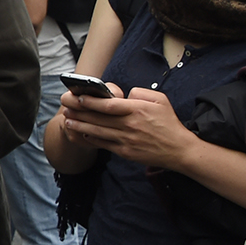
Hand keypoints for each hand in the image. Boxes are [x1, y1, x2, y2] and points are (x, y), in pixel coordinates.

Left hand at [59, 87, 197, 169]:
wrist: (180, 150)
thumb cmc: (169, 123)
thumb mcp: (160, 100)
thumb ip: (141, 92)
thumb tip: (124, 93)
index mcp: (137, 110)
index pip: (108, 105)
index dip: (90, 101)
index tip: (77, 96)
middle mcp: (130, 125)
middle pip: (98, 118)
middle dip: (79, 111)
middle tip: (65, 106)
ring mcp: (126, 139)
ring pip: (97, 132)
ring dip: (80, 125)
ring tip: (67, 120)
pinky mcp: (125, 152)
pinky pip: (103, 144)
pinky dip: (91, 139)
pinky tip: (81, 133)